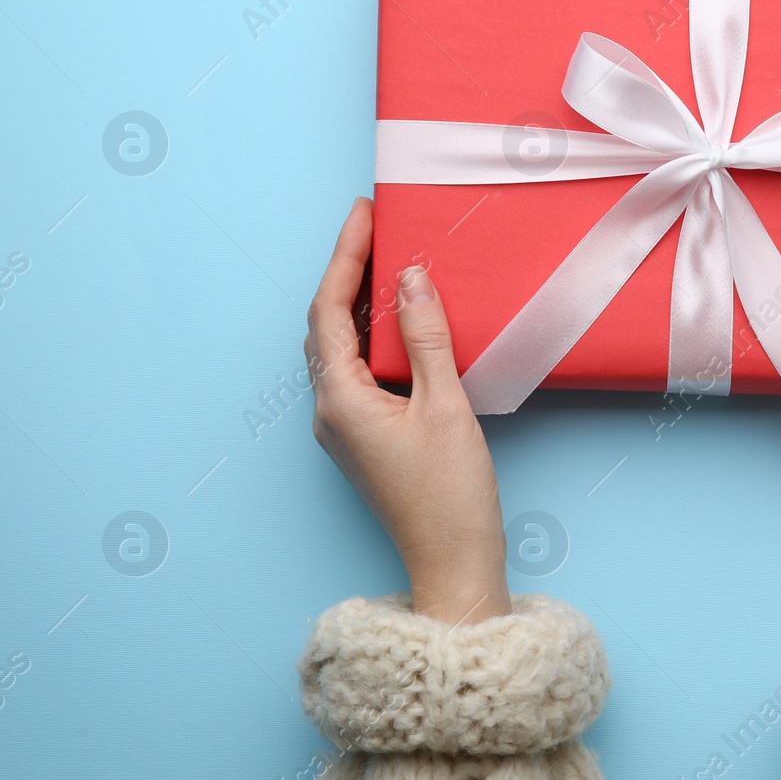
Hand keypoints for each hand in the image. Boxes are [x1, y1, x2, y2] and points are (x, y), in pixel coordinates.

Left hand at [304, 197, 509, 625]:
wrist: (453, 565)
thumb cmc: (450, 496)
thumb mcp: (446, 406)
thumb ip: (427, 337)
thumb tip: (411, 277)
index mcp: (340, 401)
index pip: (330, 310)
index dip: (345, 256)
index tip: (364, 214)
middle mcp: (330, 412)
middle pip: (327, 326)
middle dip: (348, 273)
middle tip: (377, 228)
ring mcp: (344, 428)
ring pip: (340, 348)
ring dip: (361, 304)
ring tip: (390, 263)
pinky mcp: (365, 439)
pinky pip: (358, 371)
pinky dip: (375, 336)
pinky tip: (403, 323)